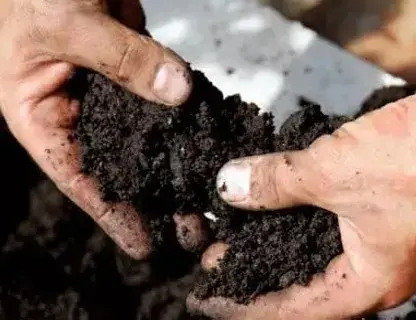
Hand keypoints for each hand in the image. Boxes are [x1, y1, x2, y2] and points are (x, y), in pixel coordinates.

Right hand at [0, 0, 192, 258]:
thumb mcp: (67, 25)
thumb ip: (122, 59)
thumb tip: (179, 93)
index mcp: (42, 115)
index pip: (78, 178)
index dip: (111, 215)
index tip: (145, 247)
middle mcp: (78, 111)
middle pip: (119, 165)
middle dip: (155, 197)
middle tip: (193, 228)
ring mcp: (110, 91)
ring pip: (147, 136)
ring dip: (176, 164)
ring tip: (207, 197)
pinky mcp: (137, 68)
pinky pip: (165, 98)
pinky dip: (185, 118)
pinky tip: (209, 141)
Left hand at [188, 75, 415, 318]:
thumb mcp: (335, 172)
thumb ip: (277, 183)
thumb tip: (228, 186)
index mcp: (369, 282)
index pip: (291, 311)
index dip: (243, 305)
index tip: (207, 297)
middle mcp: (375, 267)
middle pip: (300, 281)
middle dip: (255, 269)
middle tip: (217, 257)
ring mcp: (380, 236)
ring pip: (312, 247)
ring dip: (274, 236)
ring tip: (236, 227)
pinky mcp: (380, 206)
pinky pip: (327, 217)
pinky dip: (297, 209)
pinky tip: (274, 196)